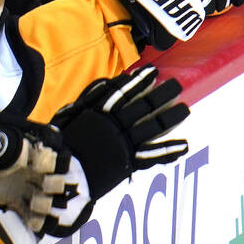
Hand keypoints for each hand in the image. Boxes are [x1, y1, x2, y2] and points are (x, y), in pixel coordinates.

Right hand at [49, 66, 188, 206]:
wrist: (57, 171)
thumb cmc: (59, 145)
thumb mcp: (67, 117)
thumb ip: (86, 103)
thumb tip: (104, 84)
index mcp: (97, 113)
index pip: (121, 92)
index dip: (138, 82)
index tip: (152, 71)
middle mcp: (113, 125)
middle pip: (143, 106)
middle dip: (161, 95)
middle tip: (176, 85)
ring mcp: (122, 143)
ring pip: (152, 126)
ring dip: (170, 118)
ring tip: (186, 110)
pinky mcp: (127, 161)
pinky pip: (152, 155)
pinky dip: (169, 151)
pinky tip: (185, 145)